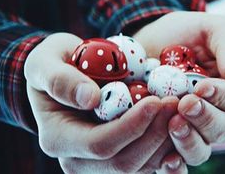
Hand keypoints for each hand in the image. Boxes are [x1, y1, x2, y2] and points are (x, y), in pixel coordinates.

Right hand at [24, 33, 184, 172]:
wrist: (60, 75)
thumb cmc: (53, 63)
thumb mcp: (45, 61)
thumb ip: (60, 79)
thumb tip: (90, 99)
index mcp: (57, 138)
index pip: (100, 145)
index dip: (131, 126)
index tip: (155, 101)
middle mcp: (76, 159)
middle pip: (124, 163)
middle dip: (155, 134)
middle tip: (175, 103)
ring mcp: (97, 163)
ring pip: (140, 167)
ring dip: (165, 140)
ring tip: (179, 109)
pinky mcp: (116, 156)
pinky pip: (147, 162)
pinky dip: (166, 146)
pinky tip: (177, 123)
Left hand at [134, 11, 224, 165]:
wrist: (151, 41)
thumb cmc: (186, 33)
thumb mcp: (211, 28)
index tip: (203, 86)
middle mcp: (214, 114)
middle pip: (223, 130)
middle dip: (205, 119)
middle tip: (186, 104)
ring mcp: (190, 128)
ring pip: (201, 150)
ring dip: (189, 141)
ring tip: (173, 125)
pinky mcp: (165, 136)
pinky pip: (174, 160)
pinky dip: (173, 165)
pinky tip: (165, 161)